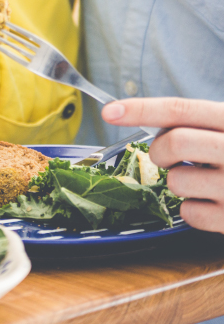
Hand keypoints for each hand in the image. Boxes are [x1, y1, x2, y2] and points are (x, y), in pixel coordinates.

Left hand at [103, 98, 223, 233]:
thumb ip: (197, 124)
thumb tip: (137, 118)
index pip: (182, 109)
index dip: (141, 109)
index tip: (109, 111)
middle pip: (175, 143)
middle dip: (160, 151)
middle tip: (168, 157)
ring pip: (177, 181)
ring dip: (177, 183)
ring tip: (202, 182)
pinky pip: (190, 214)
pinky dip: (192, 211)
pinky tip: (213, 204)